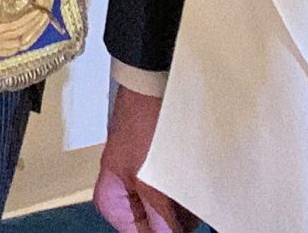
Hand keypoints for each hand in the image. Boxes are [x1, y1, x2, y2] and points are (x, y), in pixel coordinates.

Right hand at [96, 84, 186, 232]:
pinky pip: (173, 197)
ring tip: (196, 202)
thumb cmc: (141, 123)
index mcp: (111, 201)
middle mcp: (124, 196)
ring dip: (182, 211)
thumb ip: (160, 219)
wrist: (153, 88)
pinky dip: (185, 198)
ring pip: (166, 214)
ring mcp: (142, 185)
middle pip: (153, 227)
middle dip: (173, 222)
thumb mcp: (149, 181)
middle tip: (190, 213)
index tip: (181, 228)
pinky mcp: (158, 174)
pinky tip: (196, 193)